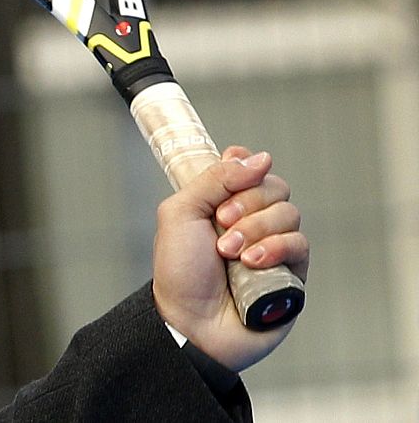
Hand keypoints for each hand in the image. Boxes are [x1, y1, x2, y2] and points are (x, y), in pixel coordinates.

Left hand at [151, 146, 308, 371]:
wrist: (192, 322)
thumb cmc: (180, 272)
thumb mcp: (181, 212)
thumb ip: (215, 179)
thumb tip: (257, 157)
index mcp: (222, 202)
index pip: (250, 167)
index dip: (245, 166)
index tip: (233, 170)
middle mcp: (252, 220)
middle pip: (274, 185)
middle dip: (246, 202)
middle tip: (221, 223)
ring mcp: (274, 245)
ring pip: (288, 213)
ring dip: (256, 229)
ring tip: (231, 252)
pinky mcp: (293, 272)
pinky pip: (300, 243)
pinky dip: (275, 249)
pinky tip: (252, 263)